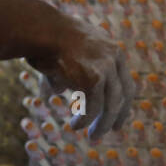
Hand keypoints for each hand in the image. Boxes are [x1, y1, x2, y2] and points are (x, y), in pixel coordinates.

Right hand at [29, 18, 134, 139]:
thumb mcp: (63, 53)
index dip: (123, 102)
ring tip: (92, 136)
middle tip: (111, 131)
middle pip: (122, 95)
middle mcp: (113, 58)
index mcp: (111, 50)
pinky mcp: (93, 79)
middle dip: (116, 116)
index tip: (119, 117)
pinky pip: (93, 108)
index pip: (125, 82)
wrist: (40, 29)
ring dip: (101, 124)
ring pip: (109, 106)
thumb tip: (56, 91)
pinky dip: (85, 120)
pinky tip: (75, 126)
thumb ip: (67, 71)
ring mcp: (105, 68)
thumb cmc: (45, 38)